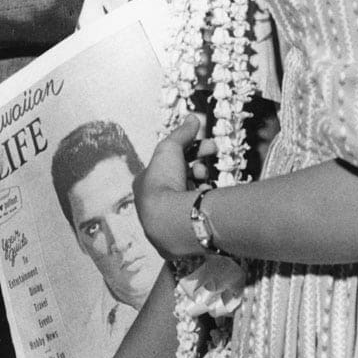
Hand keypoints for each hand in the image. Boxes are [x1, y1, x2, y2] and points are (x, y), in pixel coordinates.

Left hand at [134, 115, 206, 259]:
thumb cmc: (164, 181)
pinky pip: (195, 218)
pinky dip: (203, 206)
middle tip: (212, 159)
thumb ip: (182, 133)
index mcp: (145, 184)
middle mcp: (153, 205)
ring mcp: (166, 223)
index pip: (170, 163)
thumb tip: (194, 118)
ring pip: (189, 199)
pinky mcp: (180, 240)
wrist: (169, 221)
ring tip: (208, 180)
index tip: (208, 146)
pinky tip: (208, 199)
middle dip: (198, 167)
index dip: (190, 151)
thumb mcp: (170, 148)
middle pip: (180, 180)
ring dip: (201, 185)